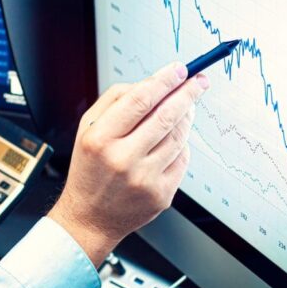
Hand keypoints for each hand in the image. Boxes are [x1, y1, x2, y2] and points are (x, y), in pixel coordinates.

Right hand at [48, 62, 209, 265]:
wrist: (90, 218)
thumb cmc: (90, 169)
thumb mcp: (88, 129)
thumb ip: (115, 100)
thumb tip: (153, 82)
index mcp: (101, 139)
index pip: (140, 100)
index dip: (164, 81)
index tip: (180, 69)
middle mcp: (122, 159)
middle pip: (166, 116)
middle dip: (187, 93)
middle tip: (198, 81)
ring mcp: (144, 179)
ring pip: (178, 137)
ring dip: (187, 117)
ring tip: (187, 107)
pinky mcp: (161, 194)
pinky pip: (182, 159)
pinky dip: (182, 145)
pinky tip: (174, 140)